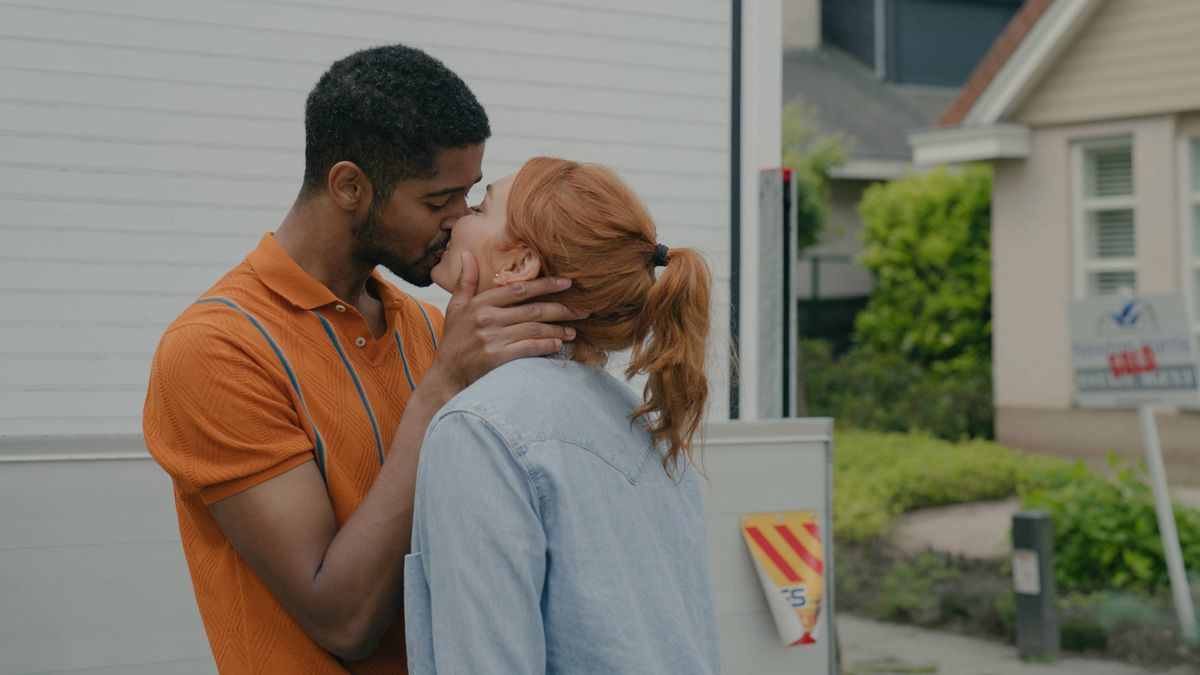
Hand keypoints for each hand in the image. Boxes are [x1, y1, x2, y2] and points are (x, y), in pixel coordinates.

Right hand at [427, 251, 581, 394]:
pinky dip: (546, 345)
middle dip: (561, 308)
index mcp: (480, 303)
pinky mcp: (496, 358)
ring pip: (534, 329)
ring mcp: (491, 339)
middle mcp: (486, 319)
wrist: (446, 377)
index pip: (519, 289)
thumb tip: (468, 254)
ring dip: (558, 329)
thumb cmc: (454, 341)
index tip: (567, 282)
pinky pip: (529, 348)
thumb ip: (465, 281)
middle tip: (582, 309)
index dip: (545, 284)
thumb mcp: (455, 308)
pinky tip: (558, 345)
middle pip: (532, 309)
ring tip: (573, 330)